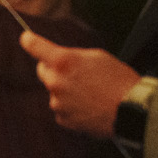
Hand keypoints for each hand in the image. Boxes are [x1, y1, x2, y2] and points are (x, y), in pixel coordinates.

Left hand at [20, 31, 137, 137]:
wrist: (130, 109)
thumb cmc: (118, 80)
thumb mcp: (97, 56)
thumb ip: (73, 56)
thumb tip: (60, 60)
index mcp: (64, 62)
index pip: (35, 47)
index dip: (29, 41)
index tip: (26, 38)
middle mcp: (56, 82)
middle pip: (43, 71)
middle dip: (54, 69)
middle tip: (76, 72)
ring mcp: (57, 103)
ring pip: (54, 92)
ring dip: (65, 90)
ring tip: (91, 92)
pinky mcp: (62, 119)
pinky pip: (61, 108)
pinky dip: (71, 106)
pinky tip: (89, 105)